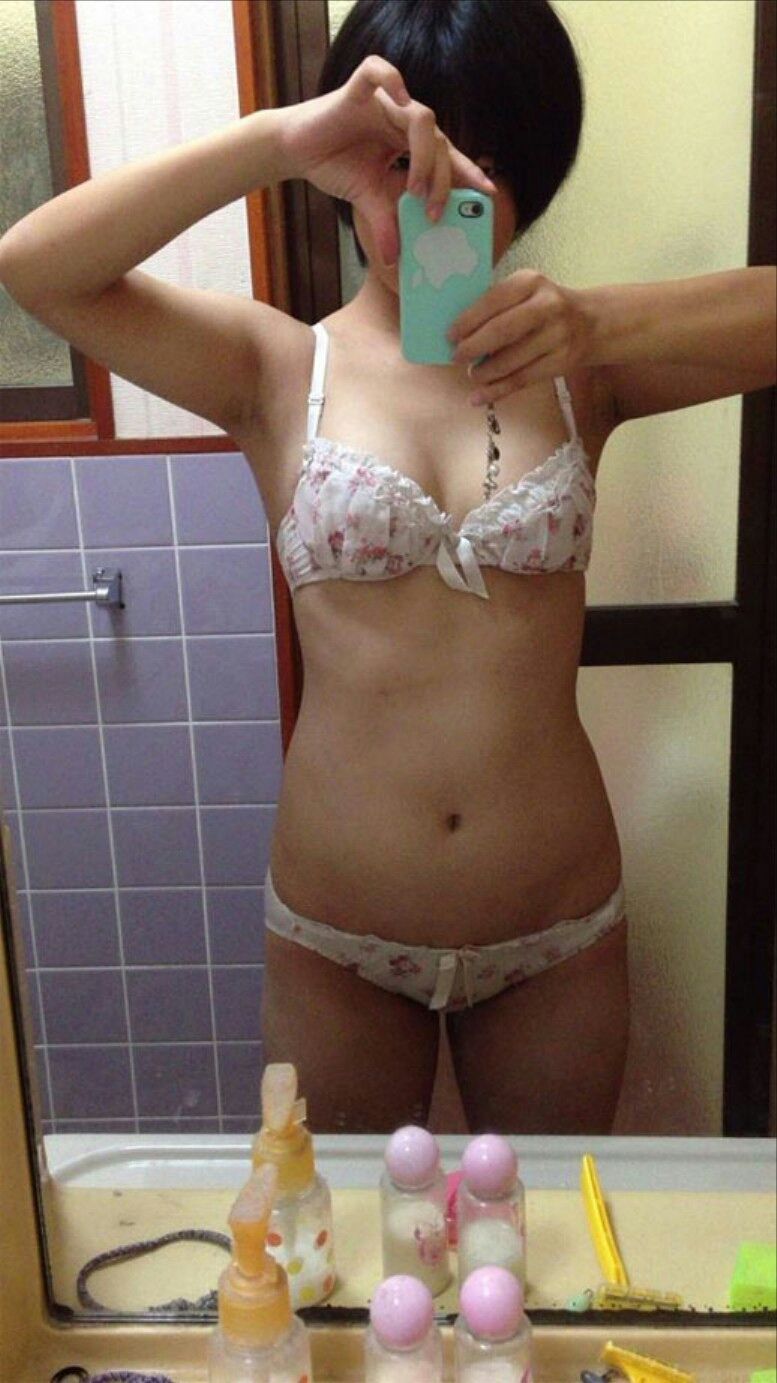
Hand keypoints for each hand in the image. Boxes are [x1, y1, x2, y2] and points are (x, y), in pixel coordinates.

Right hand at [280, 55, 495, 266]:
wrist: (295, 150)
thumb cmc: (334, 165)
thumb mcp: (366, 201)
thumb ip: (386, 223)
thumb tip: (393, 260)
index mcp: (408, 142)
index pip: (446, 155)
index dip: (468, 172)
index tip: (488, 195)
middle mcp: (401, 119)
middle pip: (439, 141)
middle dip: (442, 180)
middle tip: (434, 212)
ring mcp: (383, 103)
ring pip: (421, 118)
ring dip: (424, 156)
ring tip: (415, 188)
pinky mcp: (357, 92)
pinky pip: (378, 73)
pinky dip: (392, 80)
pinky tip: (402, 99)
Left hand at [447, 270, 593, 404]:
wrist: (589, 323)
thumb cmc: (542, 307)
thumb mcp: (524, 292)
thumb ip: (496, 306)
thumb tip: (458, 334)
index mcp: (531, 282)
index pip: (494, 300)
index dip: (468, 320)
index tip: (450, 336)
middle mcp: (547, 306)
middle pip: (503, 331)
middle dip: (474, 347)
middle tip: (457, 357)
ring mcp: (557, 336)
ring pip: (512, 360)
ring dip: (485, 372)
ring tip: (473, 374)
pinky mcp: (561, 362)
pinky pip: (523, 380)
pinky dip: (497, 391)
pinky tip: (479, 397)